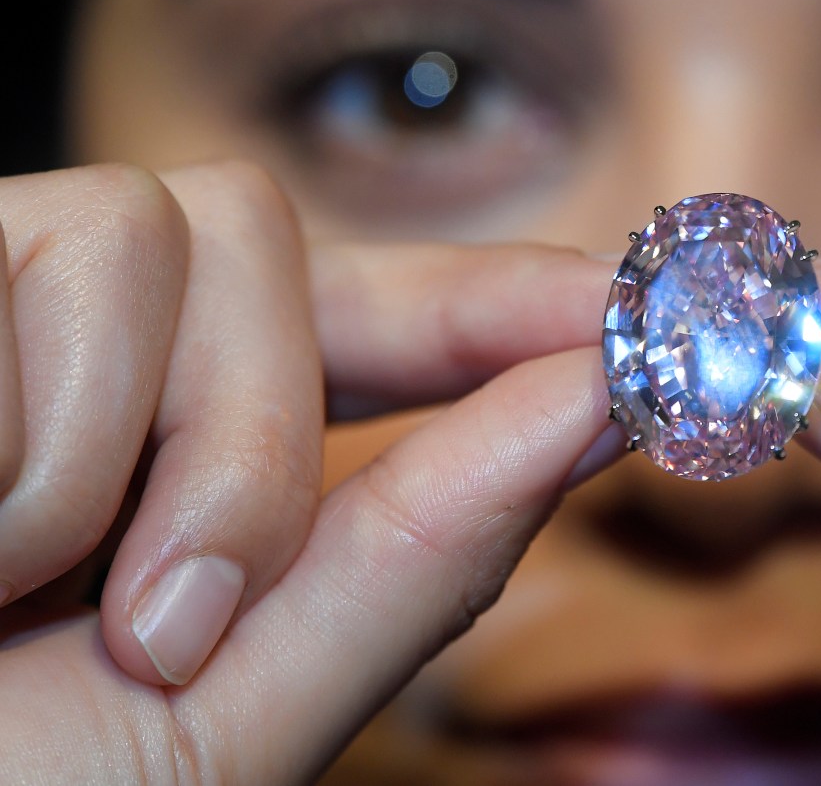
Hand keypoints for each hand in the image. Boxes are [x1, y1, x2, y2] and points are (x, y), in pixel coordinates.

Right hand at [0, 163, 623, 783]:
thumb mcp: (215, 726)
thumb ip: (404, 567)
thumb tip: (593, 404)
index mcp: (169, 457)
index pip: (366, 327)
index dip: (495, 302)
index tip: (628, 304)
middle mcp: (81, 357)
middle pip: (266, 239)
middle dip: (258, 437)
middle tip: (170, 631)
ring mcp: (5, 297)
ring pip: (169, 225)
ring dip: (124, 450)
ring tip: (10, 591)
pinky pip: (51, 247)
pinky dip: (19, 436)